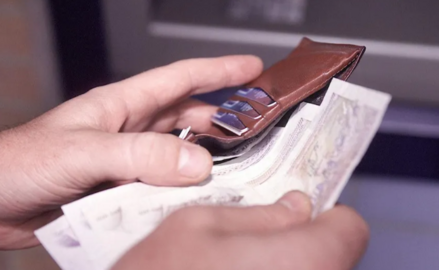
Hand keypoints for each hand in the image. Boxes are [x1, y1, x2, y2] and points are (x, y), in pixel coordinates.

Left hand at [0, 55, 262, 248]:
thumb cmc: (19, 165)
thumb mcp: (83, 153)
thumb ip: (139, 156)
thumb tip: (197, 164)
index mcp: (120, 106)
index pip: (179, 79)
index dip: (218, 71)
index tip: (252, 68)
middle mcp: (129, 131)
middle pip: (186, 116)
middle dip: (222, 116)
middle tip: (256, 126)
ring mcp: (127, 161)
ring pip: (179, 154)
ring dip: (206, 159)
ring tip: (238, 167)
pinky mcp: (121, 190)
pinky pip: (163, 186)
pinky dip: (183, 192)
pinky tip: (197, 201)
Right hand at [113, 191, 368, 269]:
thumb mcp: (198, 224)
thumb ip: (257, 211)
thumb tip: (297, 205)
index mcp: (304, 259)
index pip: (349, 228)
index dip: (326, 213)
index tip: (301, 210)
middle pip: (333, 255)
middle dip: (304, 238)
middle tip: (264, 231)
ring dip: (285, 262)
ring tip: (242, 260)